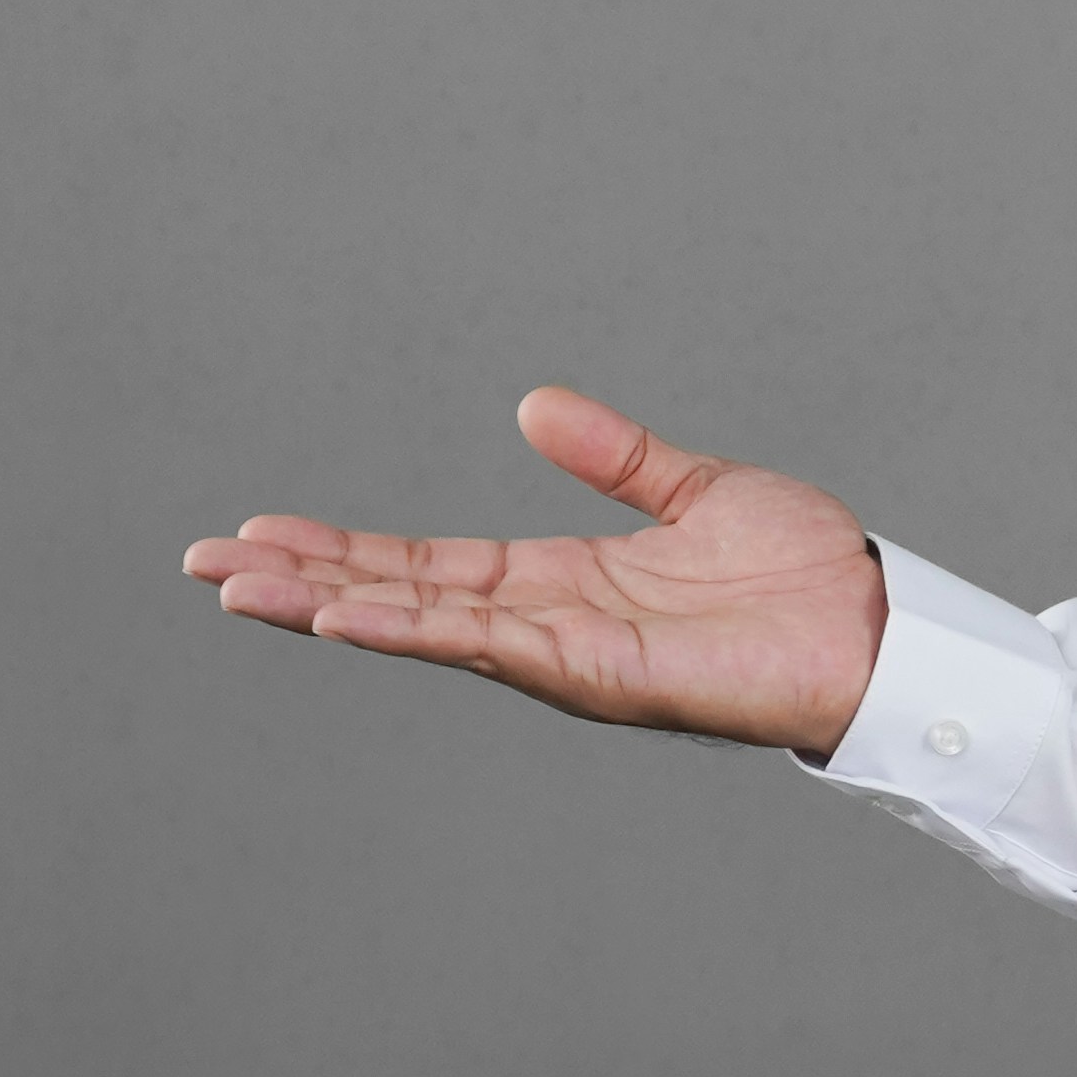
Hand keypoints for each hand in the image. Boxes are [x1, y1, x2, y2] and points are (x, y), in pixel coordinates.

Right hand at [181, 387, 890, 761]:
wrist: (875, 625)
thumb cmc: (799, 573)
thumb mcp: (694, 490)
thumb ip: (613, 454)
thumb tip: (529, 405)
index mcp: (561, 580)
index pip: (426, 564)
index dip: (343, 549)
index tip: (258, 533)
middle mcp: (547, 623)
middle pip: (399, 597)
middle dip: (301, 582)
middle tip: (201, 565)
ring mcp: (565, 654)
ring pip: (424, 625)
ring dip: (331, 607)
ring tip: (241, 590)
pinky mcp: (600, 671)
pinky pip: (491, 646)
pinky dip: (418, 629)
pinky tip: (350, 615)